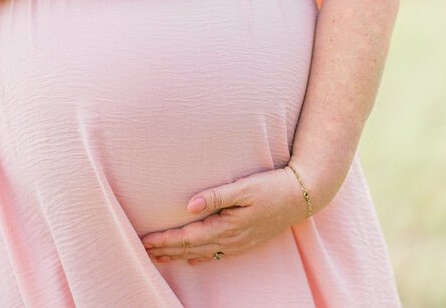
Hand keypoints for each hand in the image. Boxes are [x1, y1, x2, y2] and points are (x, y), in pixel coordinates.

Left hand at [140, 167, 309, 265]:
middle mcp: (230, 239)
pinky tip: (192, 259)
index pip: (188, 237)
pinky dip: (200, 256)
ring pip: (202, 253)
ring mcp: (239, 243)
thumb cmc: (272, 187)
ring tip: (159, 256)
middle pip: (190, 248)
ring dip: (179, 255)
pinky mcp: (246, 241)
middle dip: (166, 250)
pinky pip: (217, 254)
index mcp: (226, 226)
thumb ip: (216, 196)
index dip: (165, 240)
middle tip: (142, 250)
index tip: (145, 240)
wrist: (302, 196)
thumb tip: (189, 204)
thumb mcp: (244, 187)